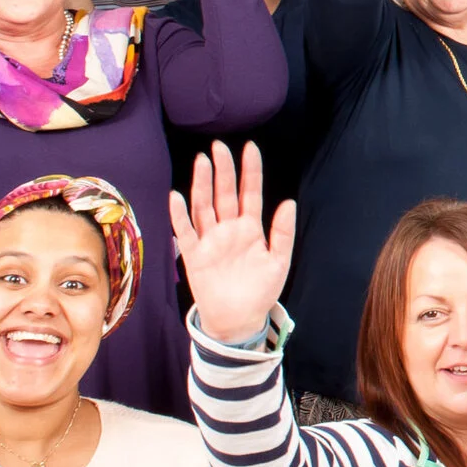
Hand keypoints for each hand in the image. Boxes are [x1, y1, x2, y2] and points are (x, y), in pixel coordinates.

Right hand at [170, 142, 297, 346]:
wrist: (239, 320)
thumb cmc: (260, 290)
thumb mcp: (279, 261)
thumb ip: (283, 232)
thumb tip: (288, 202)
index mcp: (251, 229)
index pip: (250, 193)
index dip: (250, 172)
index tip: (250, 148)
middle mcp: (229, 229)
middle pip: (224, 194)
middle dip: (223, 170)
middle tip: (219, 146)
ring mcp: (210, 240)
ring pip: (204, 206)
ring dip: (202, 184)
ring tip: (202, 161)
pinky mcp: (195, 255)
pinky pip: (186, 232)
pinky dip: (180, 215)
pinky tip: (177, 196)